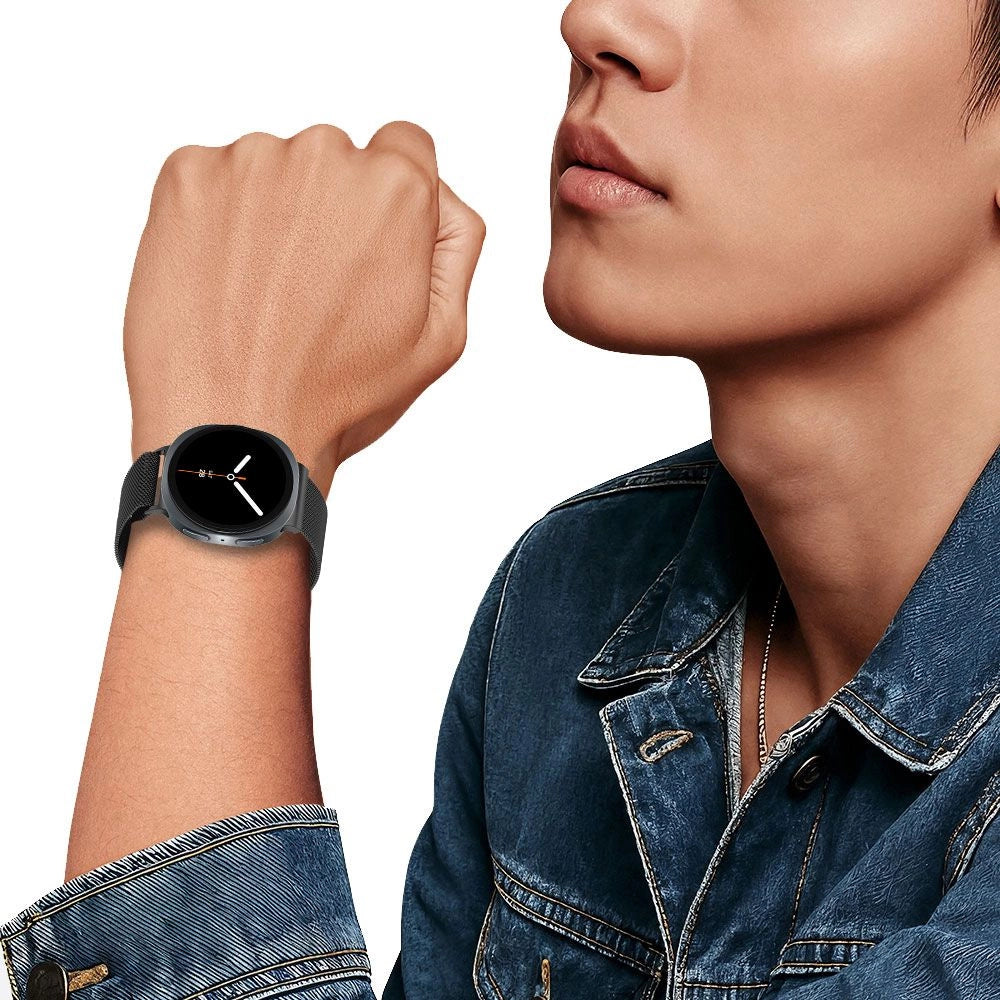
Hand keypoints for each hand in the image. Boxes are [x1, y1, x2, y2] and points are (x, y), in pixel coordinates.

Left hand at [123, 122, 485, 495]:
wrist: (233, 427)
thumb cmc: (336, 395)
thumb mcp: (441, 336)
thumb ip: (457, 247)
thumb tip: (440, 200)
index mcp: (395, 188)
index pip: (407, 149)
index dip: (393, 204)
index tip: (369, 249)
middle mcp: (324, 155)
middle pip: (339, 159)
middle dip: (333, 211)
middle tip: (317, 291)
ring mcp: (248, 162)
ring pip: (275, 170)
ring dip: (274, 215)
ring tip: (266, 295)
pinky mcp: (185, 178)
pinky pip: (214, 181)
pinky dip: (219, 221)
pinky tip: (226, 282)